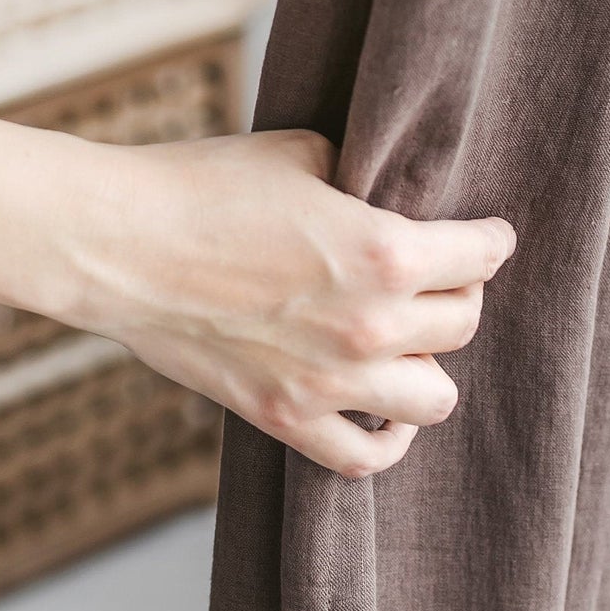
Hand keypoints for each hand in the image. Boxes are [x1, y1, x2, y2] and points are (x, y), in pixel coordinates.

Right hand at [70, 128, 514, 477]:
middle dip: (457, 293)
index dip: (491, 240)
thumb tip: (390, 194)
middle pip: (462, 324)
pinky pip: (368, 457)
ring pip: (435, 398)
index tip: (490, 236)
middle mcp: (371, 324)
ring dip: (429, 364)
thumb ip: (363, 180)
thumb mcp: (303, 154)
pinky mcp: (286, 417)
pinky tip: (383, 407)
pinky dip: (388, 438)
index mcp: (384, 250)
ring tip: (408, 339)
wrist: (119, 244)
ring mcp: (330, 382)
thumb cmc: (204, 186)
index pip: (481, 257)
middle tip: (438, 276)